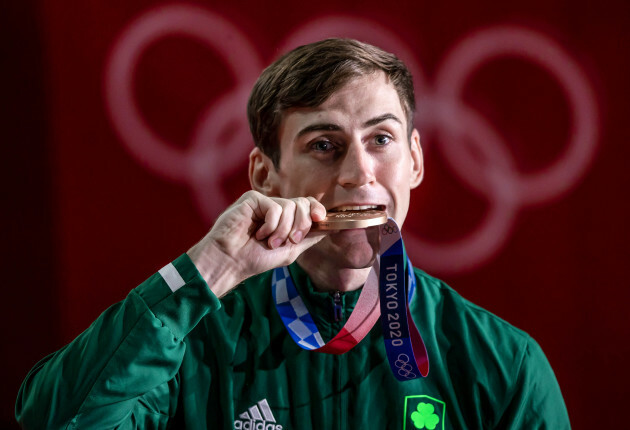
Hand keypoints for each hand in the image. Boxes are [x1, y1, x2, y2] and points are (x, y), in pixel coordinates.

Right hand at [187, 191, 326, 296]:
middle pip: (303, 203)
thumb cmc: (256, 258)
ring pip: (290, 206)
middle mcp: (276, 208)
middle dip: (301, 224)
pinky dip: (270, 225)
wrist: (231, 261)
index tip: (320, 218)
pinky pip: (274, 207)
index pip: (308, 205)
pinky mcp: (252, 199)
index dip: (317, 209)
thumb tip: (333, 227)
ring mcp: (264, 202)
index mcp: (286, 218)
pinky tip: (258, 234)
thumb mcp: (291, 250)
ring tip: (269, 242)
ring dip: (283, 230)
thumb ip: (310, 237)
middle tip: (291, 240)